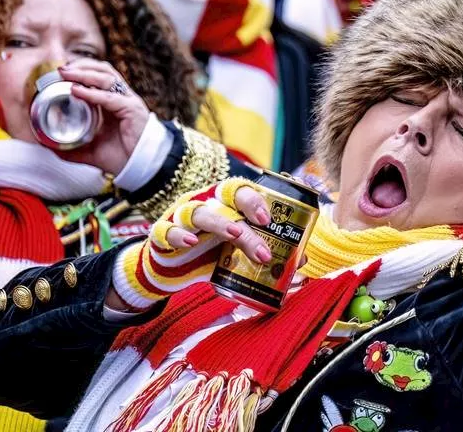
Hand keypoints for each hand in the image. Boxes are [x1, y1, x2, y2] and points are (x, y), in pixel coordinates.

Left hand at [56, 59, 150, 174]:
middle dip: (81, 66)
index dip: (81, 70)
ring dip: (84, 73)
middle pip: (104, 70)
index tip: (60, 72)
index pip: (100, 76)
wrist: (142, 168)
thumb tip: (47, 145)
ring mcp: (128, 101)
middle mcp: (123, 97)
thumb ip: (71, 147)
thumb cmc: (122, 157)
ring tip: (66, 74)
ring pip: (107, 77)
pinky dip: (91, 93)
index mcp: (114, 102)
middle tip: (60, 69)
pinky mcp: (132, 110)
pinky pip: (109, 98)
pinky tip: (76, 91)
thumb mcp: (90, 150)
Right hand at [109, 178, 273, 311]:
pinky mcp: (161, 233)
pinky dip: (176, 234)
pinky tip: (188, 242)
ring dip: (220, 222)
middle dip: (247, 207)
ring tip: (236, 234)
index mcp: (225, 205)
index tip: (271, 217)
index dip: (257, 199)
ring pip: (200, 212)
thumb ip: (265, 251)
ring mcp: (182, 216)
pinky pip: (166, 230)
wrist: (172, 271)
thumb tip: (301, 258)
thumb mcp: (238, 252)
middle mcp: (206, 204)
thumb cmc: (210, 254)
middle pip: (226, 194)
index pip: (243, 191)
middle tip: (263, 225)